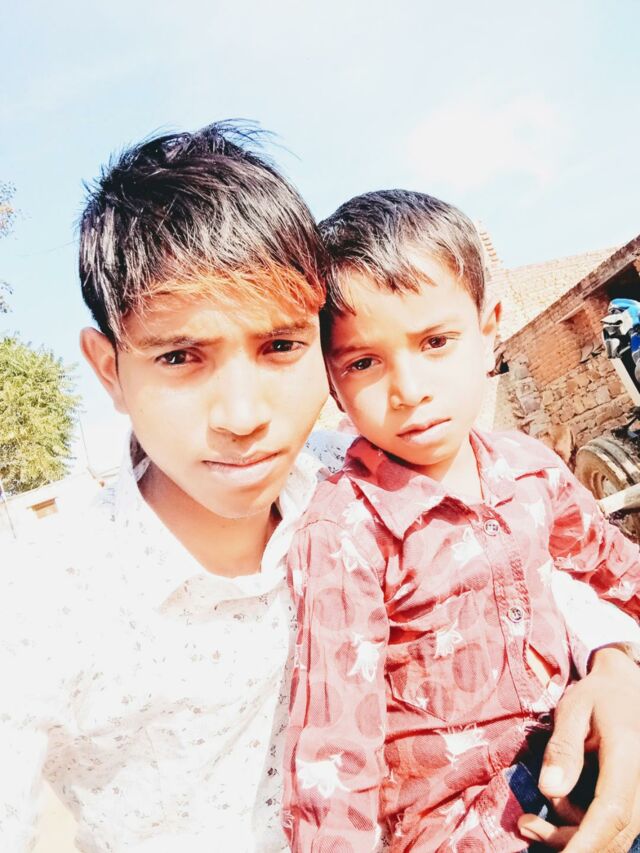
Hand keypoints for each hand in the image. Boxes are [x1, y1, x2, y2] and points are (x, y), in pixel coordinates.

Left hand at [518, 646, 639, 851]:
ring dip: (574, 835)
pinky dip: (585, 828)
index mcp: (628, 757)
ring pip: (614, 835)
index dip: (586, 842)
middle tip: (526, 825)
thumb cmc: (598, 696)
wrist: (628, 688)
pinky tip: (556, 812)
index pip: (612, 812)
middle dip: (569, 842)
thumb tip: (550, 790)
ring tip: (533, 819)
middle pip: (614, 833)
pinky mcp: (637, 800)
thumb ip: (564, 748)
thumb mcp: (573, 709)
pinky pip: (614, 826)